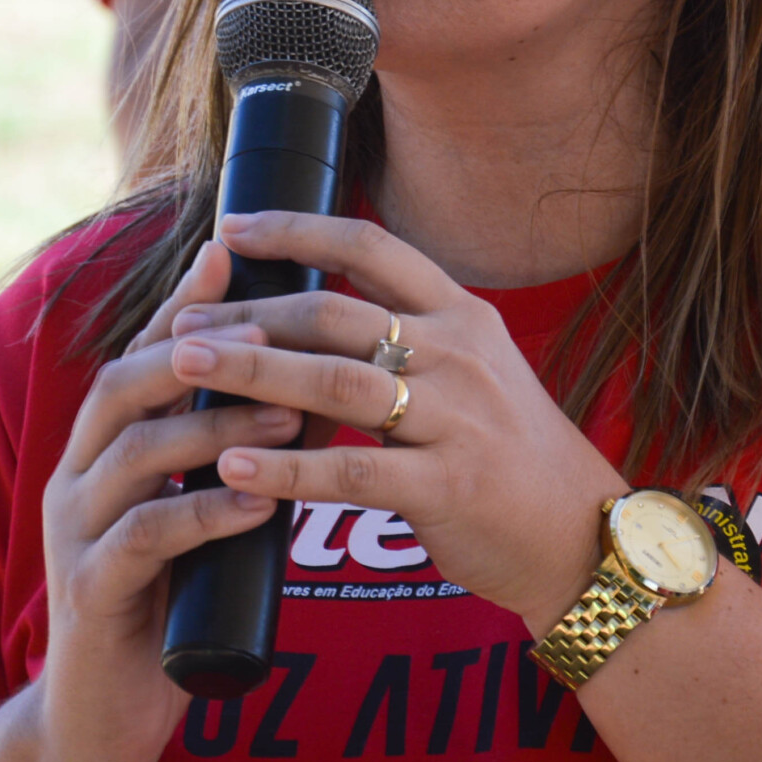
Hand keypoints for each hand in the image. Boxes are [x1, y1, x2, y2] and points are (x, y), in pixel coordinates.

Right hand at [35, 241, 299, 761]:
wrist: (104, 717)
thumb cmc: (167, 603)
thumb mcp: (196, 514)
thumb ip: (225, 456)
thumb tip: (304, 383)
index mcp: (99, 450)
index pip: (137, 357)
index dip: (180, 305)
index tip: (232, 254)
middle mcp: (76, 479)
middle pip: (122, 387)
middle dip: (196, 352)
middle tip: (269, 327)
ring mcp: (75, 536)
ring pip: (135, 456)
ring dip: (214, 428)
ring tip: (287, 410)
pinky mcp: (90, 594)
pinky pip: (143, 539)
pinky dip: (203, 514)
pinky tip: (257, 502)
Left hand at [168, 212, 629, 634]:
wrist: (579, 533)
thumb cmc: (509, 454)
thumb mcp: (473, 373)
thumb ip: (406, 341)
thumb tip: (305, 321)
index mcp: (462, 315)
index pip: (370, 248)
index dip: (297, 230)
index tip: (231, 227)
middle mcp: (460, 353)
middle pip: (336, 314)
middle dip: (250, 314)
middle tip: (181, 322)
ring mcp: (457, 418)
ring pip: (336, 382)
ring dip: (253, 370)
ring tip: (185, 365)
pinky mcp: (448, 484)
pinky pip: (352, 470)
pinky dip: (285, 468)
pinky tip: (232, 467)